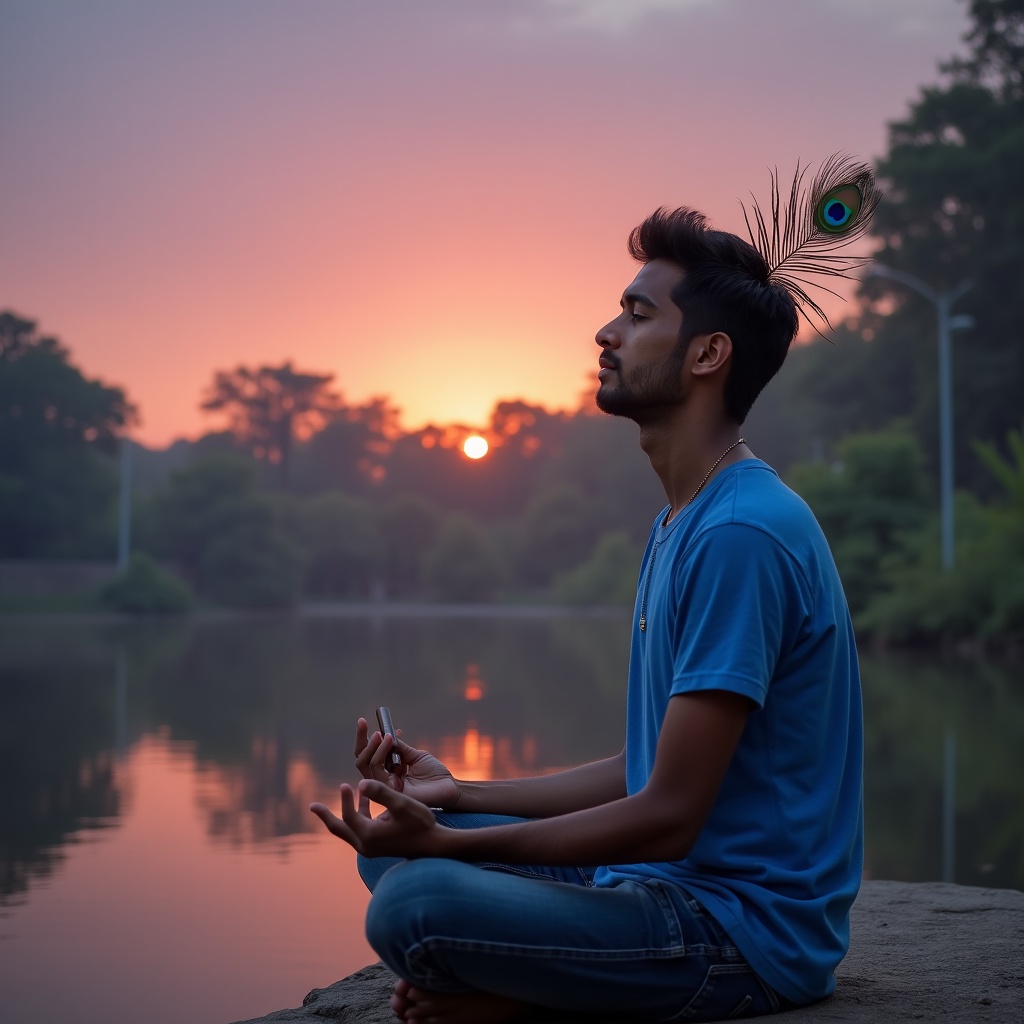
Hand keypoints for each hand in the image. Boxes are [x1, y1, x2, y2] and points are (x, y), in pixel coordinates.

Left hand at [309, 779, 439, 857]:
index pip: (349, 815)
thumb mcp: (402, 804)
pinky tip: (364, 799)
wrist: (433, 846)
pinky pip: (359, 830)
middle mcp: (365, 845)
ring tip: (344, 795)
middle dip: (326, 816)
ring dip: (345, 813)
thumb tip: (361, 783)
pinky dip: (358, 815)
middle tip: (312, 806)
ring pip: (349, 829)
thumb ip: (381, 793)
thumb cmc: (420, 823)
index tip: (347, 784)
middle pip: (339, 828)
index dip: (346, 798)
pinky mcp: (376, 846)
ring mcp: (369, 848)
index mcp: (368, 835)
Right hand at [354, 717, 460, 808]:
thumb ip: (398, 747)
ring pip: (367, 765)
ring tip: (383, 734)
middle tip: (364, 723)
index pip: (368, 757)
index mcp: (387, 772)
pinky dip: (381, 753)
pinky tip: (389, 741)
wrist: (449, 786)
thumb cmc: (434, 773)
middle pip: (362, 761)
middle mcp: (383, 780)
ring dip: (373, 745)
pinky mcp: (390, 791)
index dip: (363, 740)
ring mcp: (385, 787)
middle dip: (361, 740)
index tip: (363, 722)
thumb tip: (383, 734)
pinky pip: (378, 771)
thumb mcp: (414, 755)